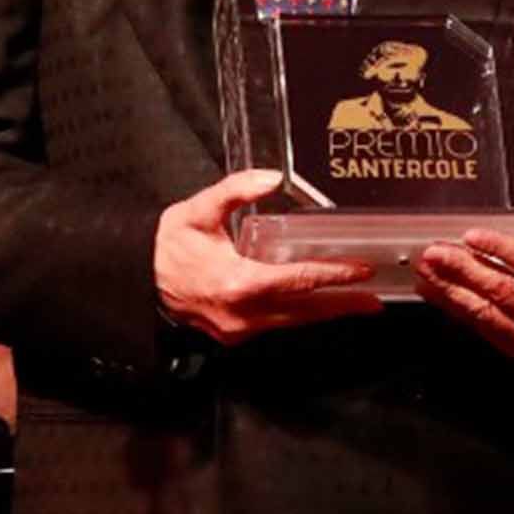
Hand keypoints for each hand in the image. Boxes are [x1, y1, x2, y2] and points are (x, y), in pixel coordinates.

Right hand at [154, 169, 380, 342]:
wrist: (139, 280)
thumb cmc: (168, 247)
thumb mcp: (197, 211)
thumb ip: (234, 191)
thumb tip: (270, 178)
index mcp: (237, 283)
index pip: (298, 281)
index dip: (333, 275)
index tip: (359, 270)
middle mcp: (243, 313)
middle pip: (306, 310)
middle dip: (342, 304)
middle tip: (374, 299)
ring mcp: (240, 329)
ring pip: (294, 322)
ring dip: (327, 313)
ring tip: (358, 304)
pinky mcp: (236, 335)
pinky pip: (278, 325)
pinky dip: (301, 316)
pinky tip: (319, 307)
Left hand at [414, 142, 513, 362]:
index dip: (501, 251)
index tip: (471, 237)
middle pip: (504, 291)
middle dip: (465, 270)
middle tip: (435, 252)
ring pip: (487, 313)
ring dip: (452, 290)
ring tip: (426, 270)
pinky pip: (481, 327)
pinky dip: (455, 307)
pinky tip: (435, 289)